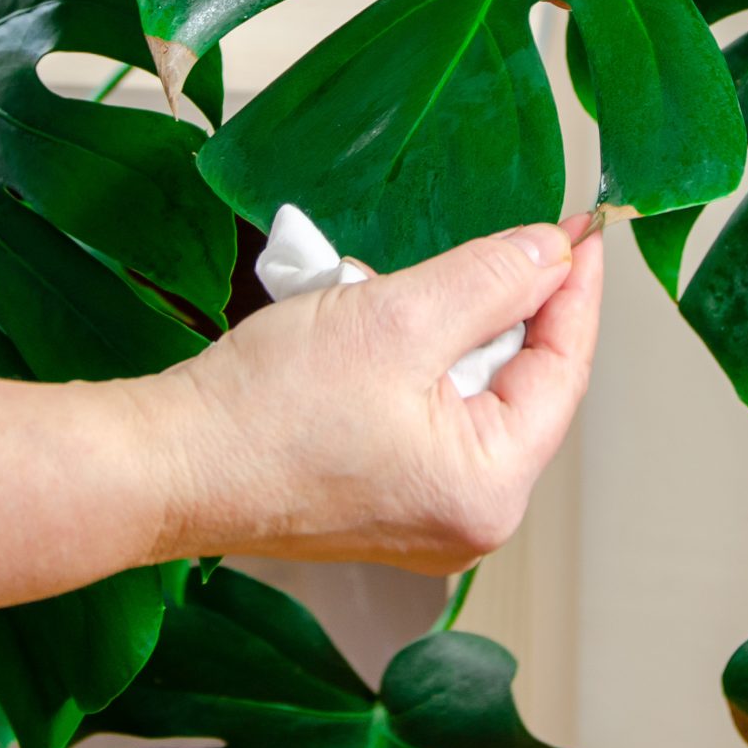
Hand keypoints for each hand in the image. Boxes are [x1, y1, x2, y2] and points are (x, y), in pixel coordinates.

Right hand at [142, 221, 603, 572]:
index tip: (581, 228)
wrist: (166, 463)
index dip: (573, 289)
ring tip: (402, 291)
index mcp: (490, 488)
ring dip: (447, 331)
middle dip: (499, 309)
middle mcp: (470, 519)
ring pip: (470, 394)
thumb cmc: (265, 410)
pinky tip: (376, 332)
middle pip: (521, 385)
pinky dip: (413, 364)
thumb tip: (552, 252)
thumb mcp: (396, 318)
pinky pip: (429, 416)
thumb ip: (490, 280)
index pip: (564, 370)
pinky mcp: (384, 500)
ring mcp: (426, 517)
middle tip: (492, 242)